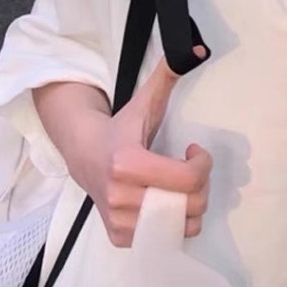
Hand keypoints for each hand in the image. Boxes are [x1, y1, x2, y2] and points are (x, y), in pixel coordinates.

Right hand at [94, 52, 211, 245]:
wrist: (84, 153)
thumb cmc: (121, 127)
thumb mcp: (144, 100)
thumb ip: (168, 74)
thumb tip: (198, 49)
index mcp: (127, 163)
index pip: (187, 179)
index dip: (202, 164)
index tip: (194, 150)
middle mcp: (120, 196)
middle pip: (189, 204)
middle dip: (200, 184)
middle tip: (191, 169)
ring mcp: (118, 220)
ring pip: (180, 225)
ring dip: (189, 205)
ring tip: (180, 185)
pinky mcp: (118, 236)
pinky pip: (162, 237)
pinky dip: (172, 222)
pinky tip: (165, 200)